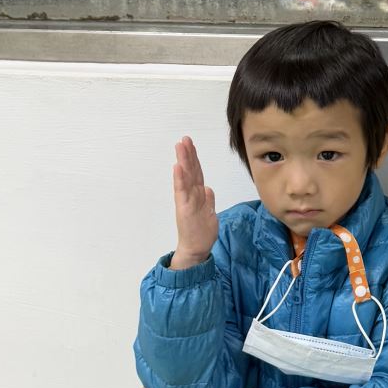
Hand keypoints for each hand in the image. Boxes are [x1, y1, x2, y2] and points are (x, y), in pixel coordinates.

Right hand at [171, 136, 217, 268]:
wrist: (196, 249)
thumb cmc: (201, 231)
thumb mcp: (209, 213)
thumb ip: (208, 200)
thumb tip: (208, 188)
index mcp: (197, 195)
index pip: (196, 173)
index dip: (194, 158)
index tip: (191, 144)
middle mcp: (191, 195)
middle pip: (190, 171)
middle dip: (187, 154)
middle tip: (184, 139)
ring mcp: (187, 201)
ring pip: (186, 177)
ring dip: (183, 161)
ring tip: (180, 146)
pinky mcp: (185, 208)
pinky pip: (182, 191)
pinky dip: (179, 179)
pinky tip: (177, 167)